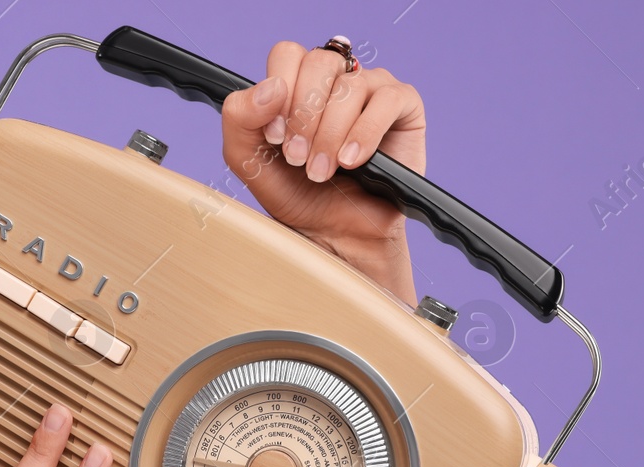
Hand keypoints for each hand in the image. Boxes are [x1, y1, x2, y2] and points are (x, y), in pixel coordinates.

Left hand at [220, 40, 426, 300]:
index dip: (278, 92)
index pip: (287, 55)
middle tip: (298, 158)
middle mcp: (335, 79)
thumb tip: (270, 87)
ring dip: (329, 135)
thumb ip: (239, 120)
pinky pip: (387, 100)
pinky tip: (352, 162)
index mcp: (297, 83)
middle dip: (303, 116)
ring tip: (322, 171)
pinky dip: (363, 134)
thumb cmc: (296, 195)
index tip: (273, 137)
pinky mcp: (403, 106)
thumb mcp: (249, 161)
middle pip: (320, 63)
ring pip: (350, 86)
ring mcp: (371, 88)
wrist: (333, 234)